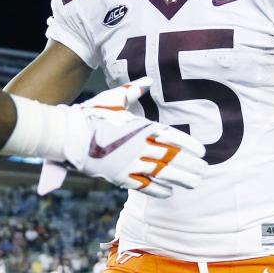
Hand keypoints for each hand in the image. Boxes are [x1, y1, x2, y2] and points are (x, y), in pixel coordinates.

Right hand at [38, 79, 207, 196]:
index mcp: (141, 128)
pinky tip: (170, 191)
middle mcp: (140, 147)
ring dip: (181, 179)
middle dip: (191, 165)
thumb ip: (134, 91)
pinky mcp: (120, 177)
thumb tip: (148, 81)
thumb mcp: (113, 98)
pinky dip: (159, 189)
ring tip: (194, 183)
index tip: (203, 152)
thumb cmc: (91, 115)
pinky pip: (145, 186)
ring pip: (163, 175)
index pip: (173, 138)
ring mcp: (130, 164)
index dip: (190, 146)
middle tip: (204, 170)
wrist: (69, 135)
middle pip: (173, 159)